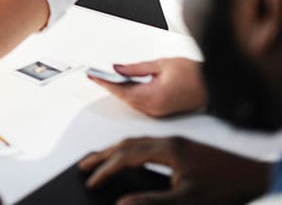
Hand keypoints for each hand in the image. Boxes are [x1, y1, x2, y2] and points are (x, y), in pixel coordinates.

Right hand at [79, 136, 269, 204]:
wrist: (256, 176)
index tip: (91, 180)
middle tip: (84, 165)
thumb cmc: (226, 188)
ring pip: (136, 141)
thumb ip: (152, 202)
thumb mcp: (187, 201)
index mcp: (167, 150)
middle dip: (102, 155)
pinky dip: (131, 150)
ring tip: (100, 160)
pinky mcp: (183, 148)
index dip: (105, 170)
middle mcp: (169, 142)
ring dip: (115, 150)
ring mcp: (176, 143)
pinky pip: (148, 143)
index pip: (125, 157)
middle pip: (126, 144)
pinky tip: (131, 158)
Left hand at [87, 58, 206, 116]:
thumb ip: (136, 68)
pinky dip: (131, 94)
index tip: (92, 75)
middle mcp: (155, 108)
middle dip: (109, 85)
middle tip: (95, 74)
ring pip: (132, 101)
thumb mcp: (161, 64)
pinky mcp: (163, 111)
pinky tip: (125, 84)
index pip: (121, 90)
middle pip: (124, 97)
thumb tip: (118, 69)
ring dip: (120, 90)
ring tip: (106, 78)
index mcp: (153, 96)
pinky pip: (141, 104)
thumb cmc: (193, 74)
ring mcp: (159, 112)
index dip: (104, 82)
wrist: (214, 85)